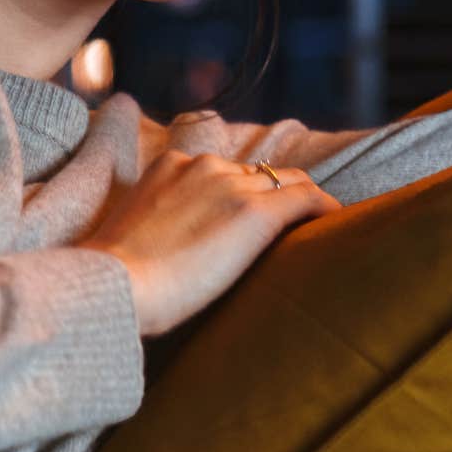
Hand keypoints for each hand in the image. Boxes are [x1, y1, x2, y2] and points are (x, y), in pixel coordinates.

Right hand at [75, 151, 340, 336]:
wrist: (114, 285)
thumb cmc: (114, 276)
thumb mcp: (131, 231)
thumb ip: (159, 221)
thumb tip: (170, 247)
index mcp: (171, 166)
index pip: (225, 171)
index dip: (245, 191)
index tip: (254, 212)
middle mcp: (205, 166)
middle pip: (260, 174)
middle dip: (277, 194)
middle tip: (295, 221)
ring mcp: (233, 187)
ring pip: (287, 182)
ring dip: (301, 202)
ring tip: (318, 226)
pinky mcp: (256, 214)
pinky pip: (306, 198)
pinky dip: (325, 208)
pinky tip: (337, 222)